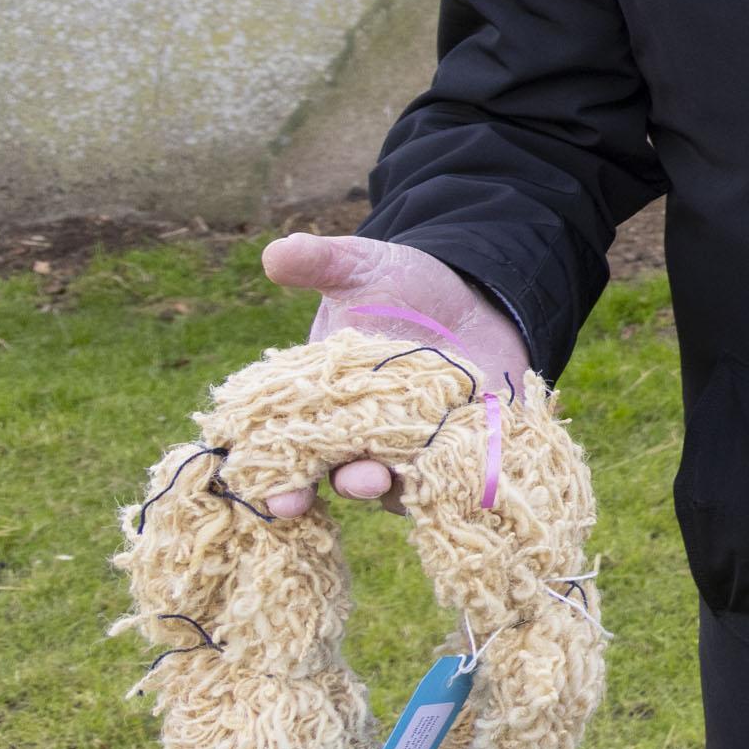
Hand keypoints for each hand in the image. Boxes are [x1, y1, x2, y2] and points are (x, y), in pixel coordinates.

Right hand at [255, 234, 534, 517]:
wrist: (472, 301)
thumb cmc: (402, 289)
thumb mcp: (362, 268)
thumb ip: (321, 262)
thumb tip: (275, 252)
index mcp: (322, 401)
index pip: (291, 449)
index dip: (280, 478)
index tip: (278, 496)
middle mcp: (362, 437)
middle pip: (346, 474)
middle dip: (349, 482)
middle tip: (356, 478)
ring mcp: (413, 448)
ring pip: (401, 484)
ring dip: (400, 487)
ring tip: (397, 478)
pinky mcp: (461, 449)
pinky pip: (456, 475)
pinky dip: (457, 477)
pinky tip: (463, 472)